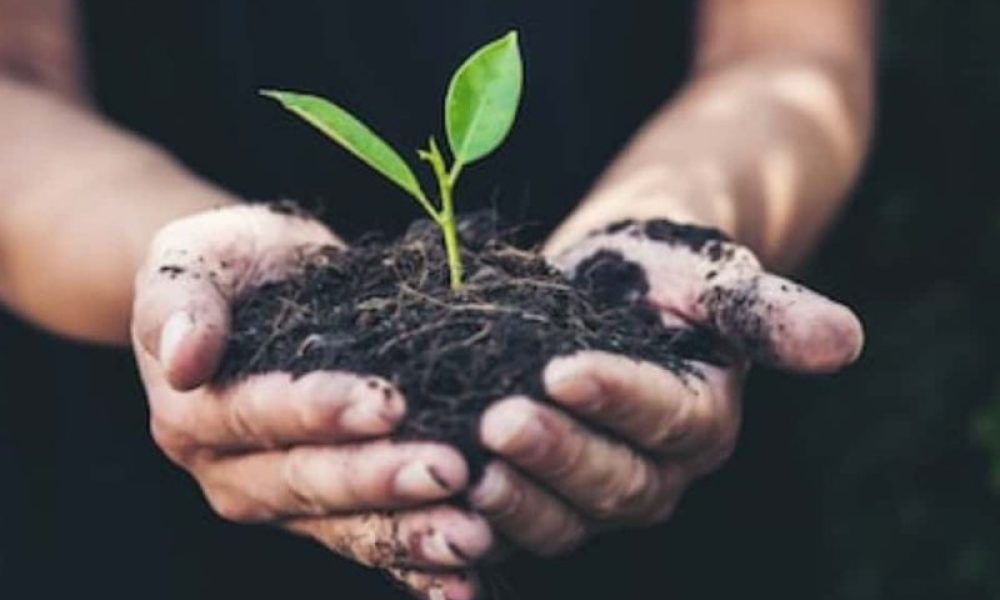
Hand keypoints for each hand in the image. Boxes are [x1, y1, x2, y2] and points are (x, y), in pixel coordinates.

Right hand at [132, 205, 491, 599]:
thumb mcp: (190, 264)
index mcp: (196, 416)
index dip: (320, 411)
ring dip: (411, 533)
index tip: (388, 402)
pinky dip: (416, 568)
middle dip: (380, 479)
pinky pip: (372, 543)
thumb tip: (184, 359)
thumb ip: (180, 305)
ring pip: (348, 524)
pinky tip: (465, 582)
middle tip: (449, 469)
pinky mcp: (329, 514)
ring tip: (473, 536)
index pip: (259, 415)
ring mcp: (285, 501)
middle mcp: (236, 472)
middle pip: (310, 481)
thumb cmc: (228, 266)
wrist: (258, 286)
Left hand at [468, 219, 862, 555]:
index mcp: (700, 423)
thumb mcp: (713, 279)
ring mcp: (594, 492)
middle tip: (499, 421)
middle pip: (613, 482)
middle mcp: (654, 471)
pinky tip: (440, 500)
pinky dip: (483, 520)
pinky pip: (517, 523)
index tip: (562, 368)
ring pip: (564, 517)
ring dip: (516, 498)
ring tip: (466, 466)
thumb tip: (846, 340)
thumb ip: (768, 312)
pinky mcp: (542, 495)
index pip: (665, 420)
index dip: (617, 398)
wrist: (606, 292)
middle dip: (556, 454)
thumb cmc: (662, 278)